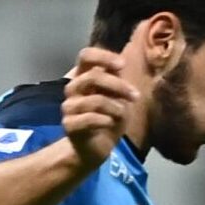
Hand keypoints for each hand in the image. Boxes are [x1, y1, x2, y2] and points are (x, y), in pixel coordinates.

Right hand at [61, 47, 138, 173]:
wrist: (94, 149)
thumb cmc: (107, 119)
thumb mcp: (118, 97)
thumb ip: (117, 81)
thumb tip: (121, 65)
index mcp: (83, 76)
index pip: (86, 56)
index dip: (104, 57)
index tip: (122, 65)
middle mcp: (73, 88)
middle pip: (92, 77)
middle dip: (118, 86)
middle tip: (135, 96)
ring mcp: (68, 106)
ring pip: (94, 100)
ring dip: (116, 107)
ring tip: (122, 114)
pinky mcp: (69, 125)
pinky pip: (90, 119)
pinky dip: (106, 121)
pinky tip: (111, 124)